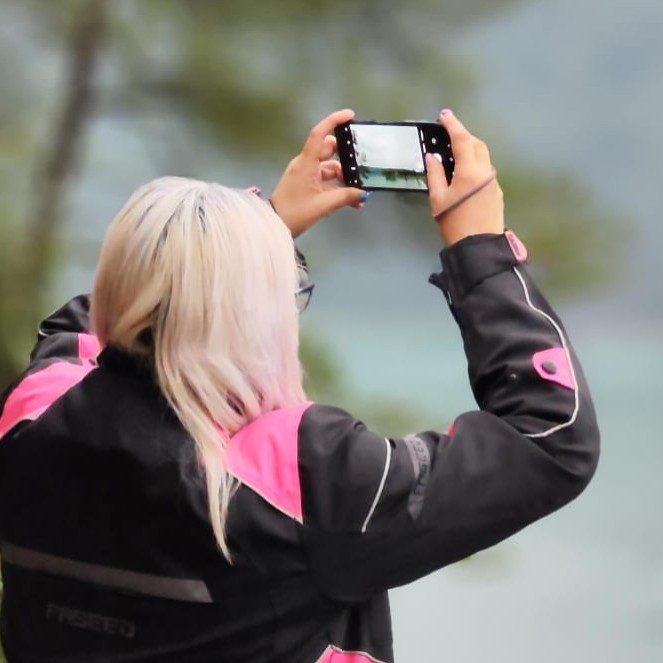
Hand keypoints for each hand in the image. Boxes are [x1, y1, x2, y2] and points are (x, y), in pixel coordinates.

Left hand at [271, 109, 366, 236]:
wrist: (274, 226)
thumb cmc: (295, 212)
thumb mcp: (323, 205)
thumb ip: (346, 197)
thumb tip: (364, 193)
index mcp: (306, 163)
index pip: (319, 134)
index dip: (334, 121)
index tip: (350, 115)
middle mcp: (305, 164)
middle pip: (328, 151)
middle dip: (346, 157)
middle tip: (361, 165)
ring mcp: (305, 174)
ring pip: (330, 168)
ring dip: (344, 178)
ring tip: (359, 194)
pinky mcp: (306, 184)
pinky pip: (326, 181)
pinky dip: (337, 188)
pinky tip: (351, 200)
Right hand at [426, 110, 503, 245]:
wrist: (478, 246)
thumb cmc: (454, 223)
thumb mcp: (438, 199)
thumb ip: (435, 174)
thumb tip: (432, 157)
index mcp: (470, 171)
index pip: (462, 139)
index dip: (452, 125)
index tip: (444, 115)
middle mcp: (485, 171)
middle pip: (476, 144)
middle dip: (463, 136)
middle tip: (448, 134)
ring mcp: (494, 181)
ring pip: (483, 156)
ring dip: (470, 149)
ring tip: (455, 153)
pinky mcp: (497, 192)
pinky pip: (485, 170)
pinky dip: (475, 164)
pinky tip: (464, 174)